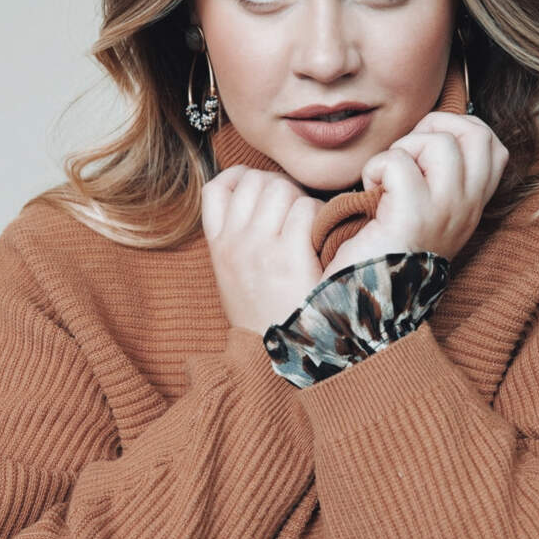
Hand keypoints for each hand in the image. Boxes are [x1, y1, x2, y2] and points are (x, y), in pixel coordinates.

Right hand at [201, 166, 323, 335]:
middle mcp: (234, 244)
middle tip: (296, 213)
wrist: (277, 359)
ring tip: (309, 228)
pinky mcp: (288, 258)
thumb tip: (256, 201)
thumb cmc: (265, 317)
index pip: (217, 187)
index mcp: (218, 247)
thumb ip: (237, 240)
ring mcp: (259, 249)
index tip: (262, 192)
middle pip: (256, 180)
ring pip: (282, 188)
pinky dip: (320, 217)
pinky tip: (321, 240)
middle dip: (281, 187)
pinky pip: (306, 210)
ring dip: (302, 200)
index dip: (242, 178)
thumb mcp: (234, 277)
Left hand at [321, 112, 509, 279]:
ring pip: (439, 142)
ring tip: (386, 180)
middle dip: (435, 128)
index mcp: (471, 206)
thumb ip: (435, 176)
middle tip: (406, 156)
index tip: (423, 154)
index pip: (494, 146)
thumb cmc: (383, 253)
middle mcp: (466, 208)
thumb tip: (428, 128)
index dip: (458, 132)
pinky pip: (398, 162)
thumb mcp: (424, 212)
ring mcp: (445, 211)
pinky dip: (376, 168)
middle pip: (476, 134)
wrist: (367, 301)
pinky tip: (369, 193)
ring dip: (402, 149)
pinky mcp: (413, 215)